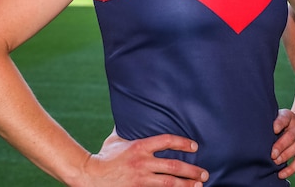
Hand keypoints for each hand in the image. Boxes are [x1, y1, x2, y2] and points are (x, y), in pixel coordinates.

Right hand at [79, 129, 208, 186]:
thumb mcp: (116, 140)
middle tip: (204, 174)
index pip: (166, 141)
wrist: (90, 176)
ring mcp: (140, 180)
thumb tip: (132, 114)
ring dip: (186, 185)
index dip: (182, 143)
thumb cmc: (104, 157)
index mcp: (139, 147)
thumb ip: (128, 129)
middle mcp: (142, 164)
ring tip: (199, 186)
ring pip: (169, 183)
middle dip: (191, 171)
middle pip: (173, 166)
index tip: (195, 147)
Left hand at [270, 109, 294, 179]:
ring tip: (275, 162)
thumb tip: (254, 133)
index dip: (279, 123)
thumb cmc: (285, 122)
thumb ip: (270, 122)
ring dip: (286, 156)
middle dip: (281, 145)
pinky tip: (281, 174)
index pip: (285, 118)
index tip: (274, 129)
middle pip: (291, 136)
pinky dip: (291, 169)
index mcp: (289, 117)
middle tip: (272, 154)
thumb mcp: (279, 116)